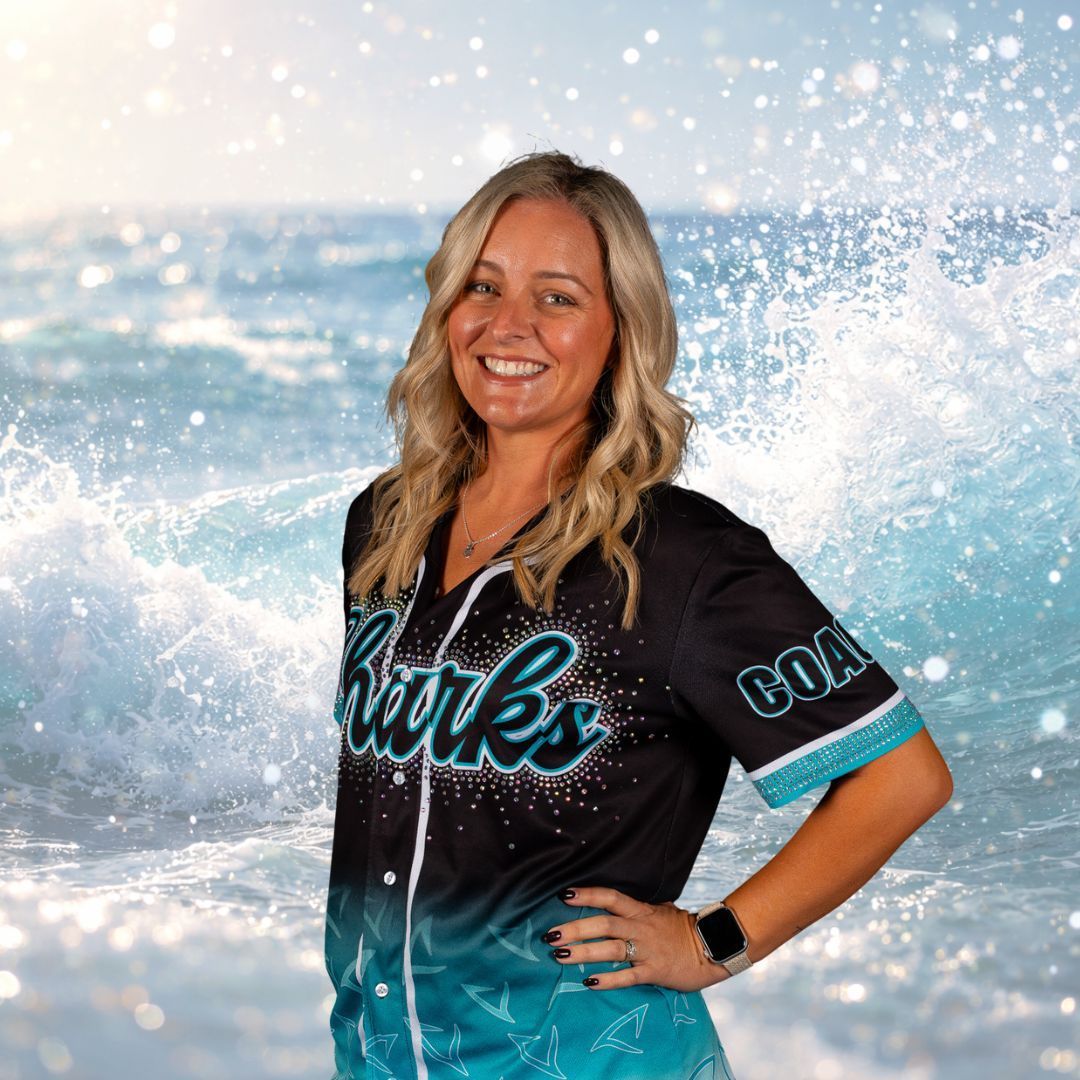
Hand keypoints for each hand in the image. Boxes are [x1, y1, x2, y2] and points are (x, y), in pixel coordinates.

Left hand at [542, 886, 732, 992]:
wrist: (713, 947)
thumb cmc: (685, 929)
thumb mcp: (663, 910)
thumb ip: (642, 908)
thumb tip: (624, 902)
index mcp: (642, 910)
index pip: (610, 897)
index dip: (588, 895)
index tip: (564, 895)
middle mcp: (641, 927)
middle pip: (603, 924)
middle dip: (575, 928)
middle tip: (550, 935)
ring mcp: (647, 949)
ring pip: (610, 949)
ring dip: (583, 953)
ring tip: (560, 956)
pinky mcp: (654, 971)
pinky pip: (627, 976)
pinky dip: (608, 979)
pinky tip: (589, 982)